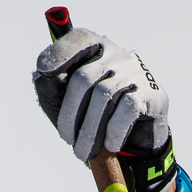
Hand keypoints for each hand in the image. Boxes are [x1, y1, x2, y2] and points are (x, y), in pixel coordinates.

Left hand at [33, 27, 169, 162]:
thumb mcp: (64, 103)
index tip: (44, 71)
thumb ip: (49, 87)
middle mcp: (116, 55)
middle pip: (84, 79)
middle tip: (67, 139)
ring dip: (89, 131)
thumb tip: (40, 74)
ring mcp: (135, 73)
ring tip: (83, 152)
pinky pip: (126, 111)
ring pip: (103, 97)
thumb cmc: (92, 117)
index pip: (77, 40)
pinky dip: (112, 132)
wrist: (135, 142)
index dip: (59, 53)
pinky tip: (109, 145)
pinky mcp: (152, 95)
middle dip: (70, 115)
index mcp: (94, 50)